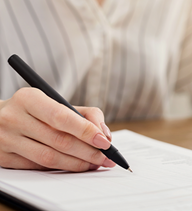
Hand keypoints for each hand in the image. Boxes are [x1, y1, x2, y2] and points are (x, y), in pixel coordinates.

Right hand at [0, 88, 115, 171]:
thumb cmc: (35, 111)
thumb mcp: (57, 103)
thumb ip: (86, 114)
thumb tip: (104, 134)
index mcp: (29, 99)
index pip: (61, 117)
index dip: (86, 131)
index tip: (105, 142)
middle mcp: (14, 118)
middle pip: (59, 140)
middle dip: (88, 152)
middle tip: (106, 158)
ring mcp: (6, 139)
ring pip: (49, 158)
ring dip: (78, 163)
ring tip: (96, 164)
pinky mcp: (4, 158)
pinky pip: (39, 167)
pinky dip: (62, 168)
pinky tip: (77, 166)